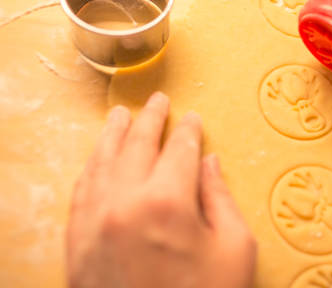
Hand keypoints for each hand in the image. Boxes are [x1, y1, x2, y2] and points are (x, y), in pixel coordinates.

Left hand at [66, 92, 255, 287]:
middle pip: (137, 147)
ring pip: (101, 164)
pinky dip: (89, 170)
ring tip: (121, 117)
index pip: (178, 149)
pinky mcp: (76, 247)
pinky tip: (96, 160)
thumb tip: (207, 163)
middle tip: (157, 102)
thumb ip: (219, 198)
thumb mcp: (234, 249)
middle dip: (149, 120)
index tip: (192, 118)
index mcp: (168, 202)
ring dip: (112, 136)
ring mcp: (94, 225)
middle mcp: (124, 204)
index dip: (187, 130)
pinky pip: (80, 195)